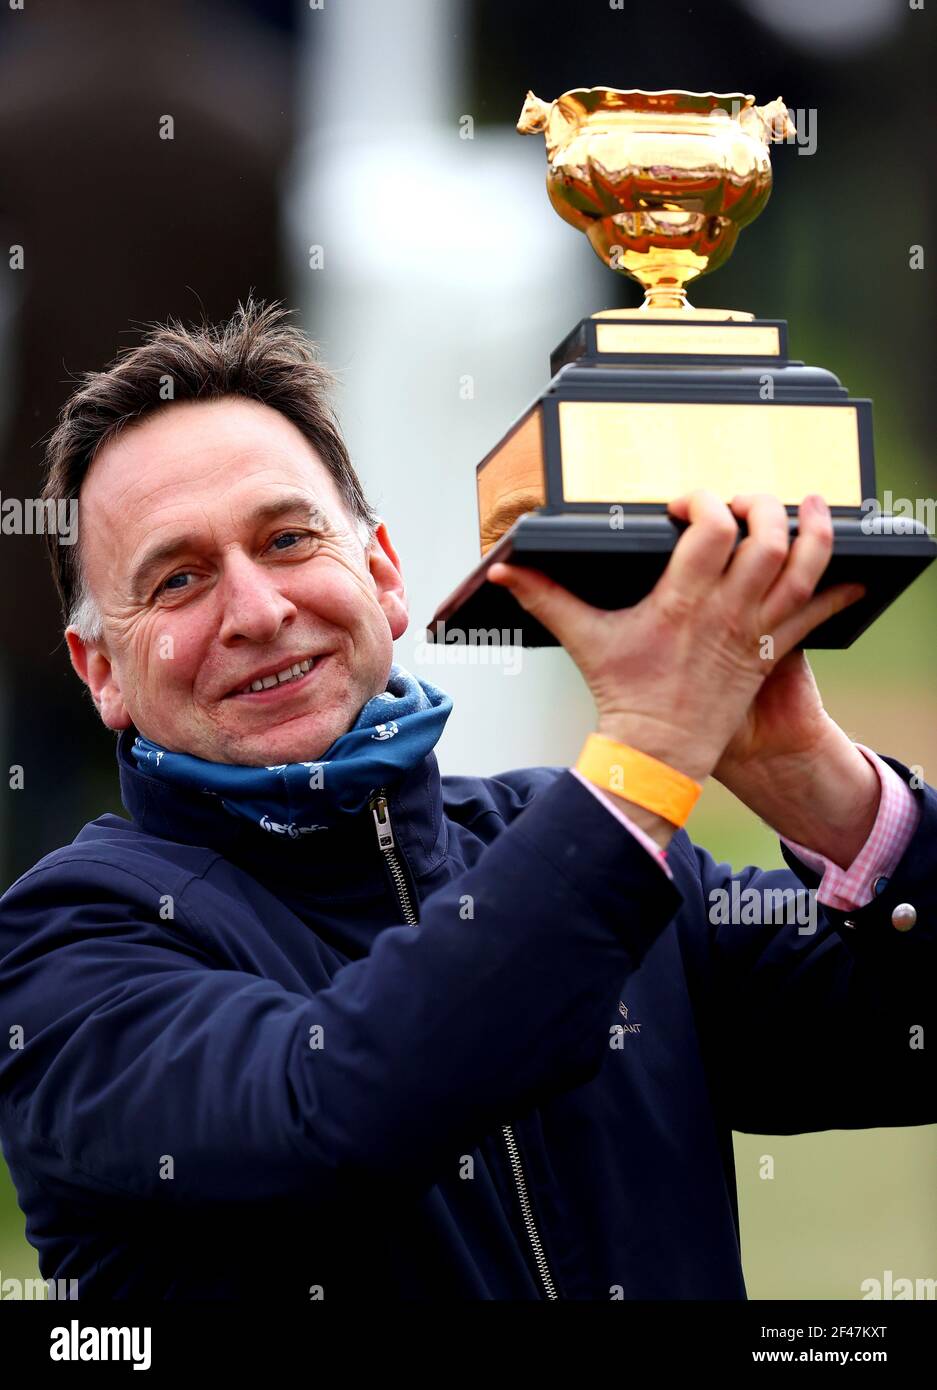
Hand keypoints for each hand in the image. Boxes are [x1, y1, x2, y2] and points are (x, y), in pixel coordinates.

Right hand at [488, 490, 864, 785]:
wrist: (658, 752)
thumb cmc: (626, 695)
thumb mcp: (584, 638)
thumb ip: (544, 596)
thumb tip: (502, 571)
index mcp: (680, 601)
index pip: (712, 529)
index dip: (707, 503)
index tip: (688, 505)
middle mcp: (725, 612)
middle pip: (767, 539)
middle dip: (762, 508)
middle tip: (746, 503)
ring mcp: (753, 631)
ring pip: (802, 571)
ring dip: (815, 534)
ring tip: (815, 508)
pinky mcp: (770, 651)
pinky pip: (816, 615)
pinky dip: (837, 590)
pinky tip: (851, 573)